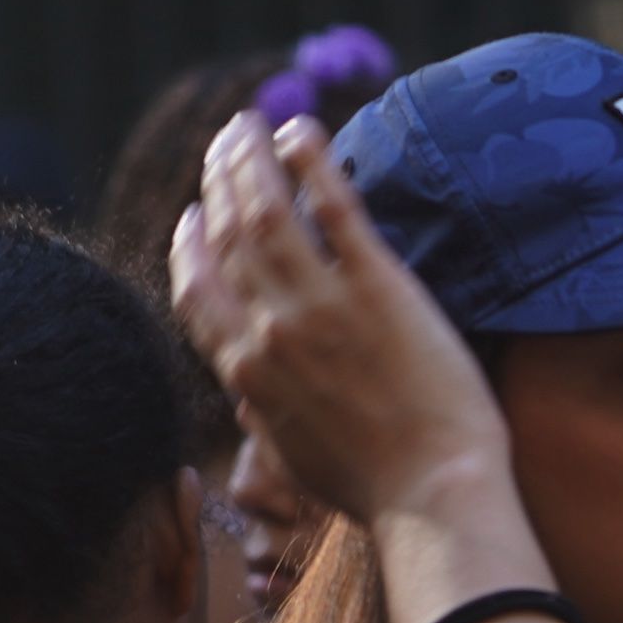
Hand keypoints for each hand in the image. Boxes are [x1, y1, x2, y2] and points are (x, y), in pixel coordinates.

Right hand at [167, 116, 507, 526]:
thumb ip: (269, 410)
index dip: (189, 246)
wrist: (433, 497)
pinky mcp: (376, 288)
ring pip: (264, 211)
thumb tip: (255, 393)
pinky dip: (309, 161)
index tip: (192, 214)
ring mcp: (319, 307)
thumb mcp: (295, 454)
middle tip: (224, 144)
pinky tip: (302, 131)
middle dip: (217, 181)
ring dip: (249, 159)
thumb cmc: (376, 488)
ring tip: (249, 125)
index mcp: (246, 376)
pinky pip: (332, 207)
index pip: (196, 292)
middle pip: (226, 238)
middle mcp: (269, 333)